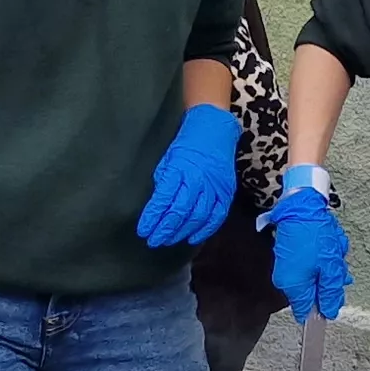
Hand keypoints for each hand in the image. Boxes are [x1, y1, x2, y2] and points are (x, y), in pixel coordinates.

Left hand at [134, 104, 243, 248]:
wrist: (215, 129)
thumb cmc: (187, 143)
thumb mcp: (168, 158)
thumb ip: (164, 181)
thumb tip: (158, 205)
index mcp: (179, 169)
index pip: (163, 199)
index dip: (152, 218)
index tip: (143, 230)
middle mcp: (197, 180)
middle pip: (180, 212)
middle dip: (165, 229)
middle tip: (153, 240)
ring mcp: (214, 187)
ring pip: (197, 217)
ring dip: (182, 232)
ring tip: (169, 240)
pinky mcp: (226, 192)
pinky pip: (217, 216)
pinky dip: (205, 230)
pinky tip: (193, 238)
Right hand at [262, 182, 348, 320]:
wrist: (301, 207)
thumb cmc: (315, 236)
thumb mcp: (330, 268)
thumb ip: (330, 292)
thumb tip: (330, 311)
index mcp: (294, 287)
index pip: (306, 312)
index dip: (322, 307)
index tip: (334, 298)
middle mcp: (286, 280)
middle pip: (312, 292)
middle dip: (328, 280)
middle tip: (338, 267)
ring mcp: (286, 267)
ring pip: (313, 277)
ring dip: (327, 266)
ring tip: (333, 249)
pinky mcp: (289, 256)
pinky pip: (309, 264)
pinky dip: (320, 257)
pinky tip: (327, 244)